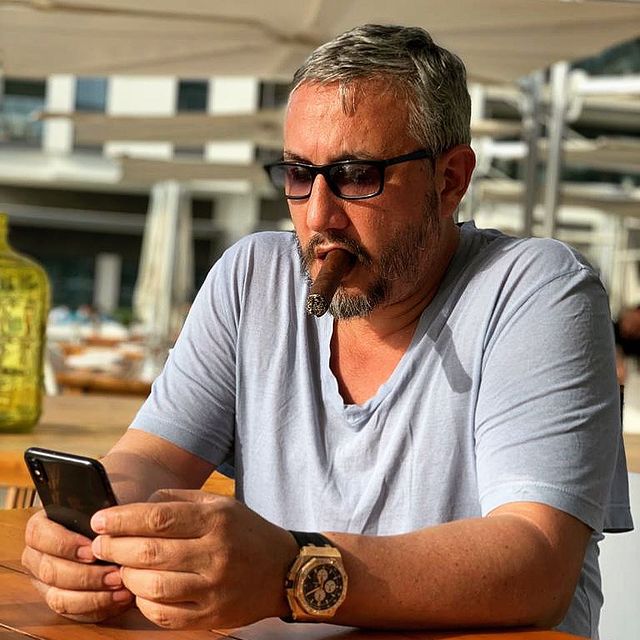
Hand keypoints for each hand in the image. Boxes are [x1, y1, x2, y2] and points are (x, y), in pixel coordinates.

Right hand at [21, 510, 133, 621]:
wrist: (136, 526)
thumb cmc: (122, 506)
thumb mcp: (115, 492)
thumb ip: (103, 500)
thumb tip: (105, 514)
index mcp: (45, 524)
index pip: (38, 534)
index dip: (63, 544)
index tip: (92, 549)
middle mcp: (40, 554)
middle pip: (49, 570)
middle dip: (84, 575)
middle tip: (114, 573)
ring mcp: (49, 581)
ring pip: (58, 597)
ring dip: (92, 596)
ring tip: (121, 586)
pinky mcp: (66, 600)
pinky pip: (74, 613)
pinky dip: (98, 607)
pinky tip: (121, 597)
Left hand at [89, 489, 297, 628]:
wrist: (283, 570)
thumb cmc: (245, 532)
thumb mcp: (220, 504)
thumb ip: (178, 500)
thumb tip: (137, 506)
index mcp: (216, 519)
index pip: (158, 517)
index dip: (122, 519)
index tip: (100, 520)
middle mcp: (214, 553)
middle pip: (150, 552)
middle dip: (114, 547)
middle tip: (99, 544)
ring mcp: (213, 588)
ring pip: (153, 586)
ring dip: (126, 576)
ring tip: (120, 566)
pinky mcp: (210, 616)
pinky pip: (164, 614)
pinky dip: (143, 602)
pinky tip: (141, 589)